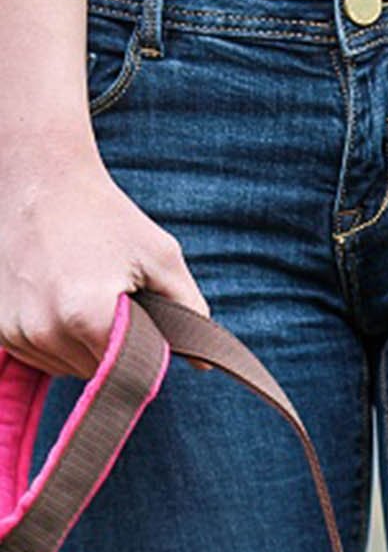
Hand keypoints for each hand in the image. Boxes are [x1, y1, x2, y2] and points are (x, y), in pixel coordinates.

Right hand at [0, 131, 211, 379]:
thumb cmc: (106, 215)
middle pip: (99, 373)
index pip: (129, 371)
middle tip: (111, 294)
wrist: (39, 178)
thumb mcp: (161, 257)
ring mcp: (15, 332)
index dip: (145, 351)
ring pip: (70, 368)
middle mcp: (44, 330)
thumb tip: (205, 364)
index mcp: (86, 315)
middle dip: (115, 347)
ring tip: (83, 291)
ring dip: (85, 346)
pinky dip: (58, 338)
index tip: (144, 320)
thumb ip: (189, 312)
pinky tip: (61, 298)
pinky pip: (43, 356)